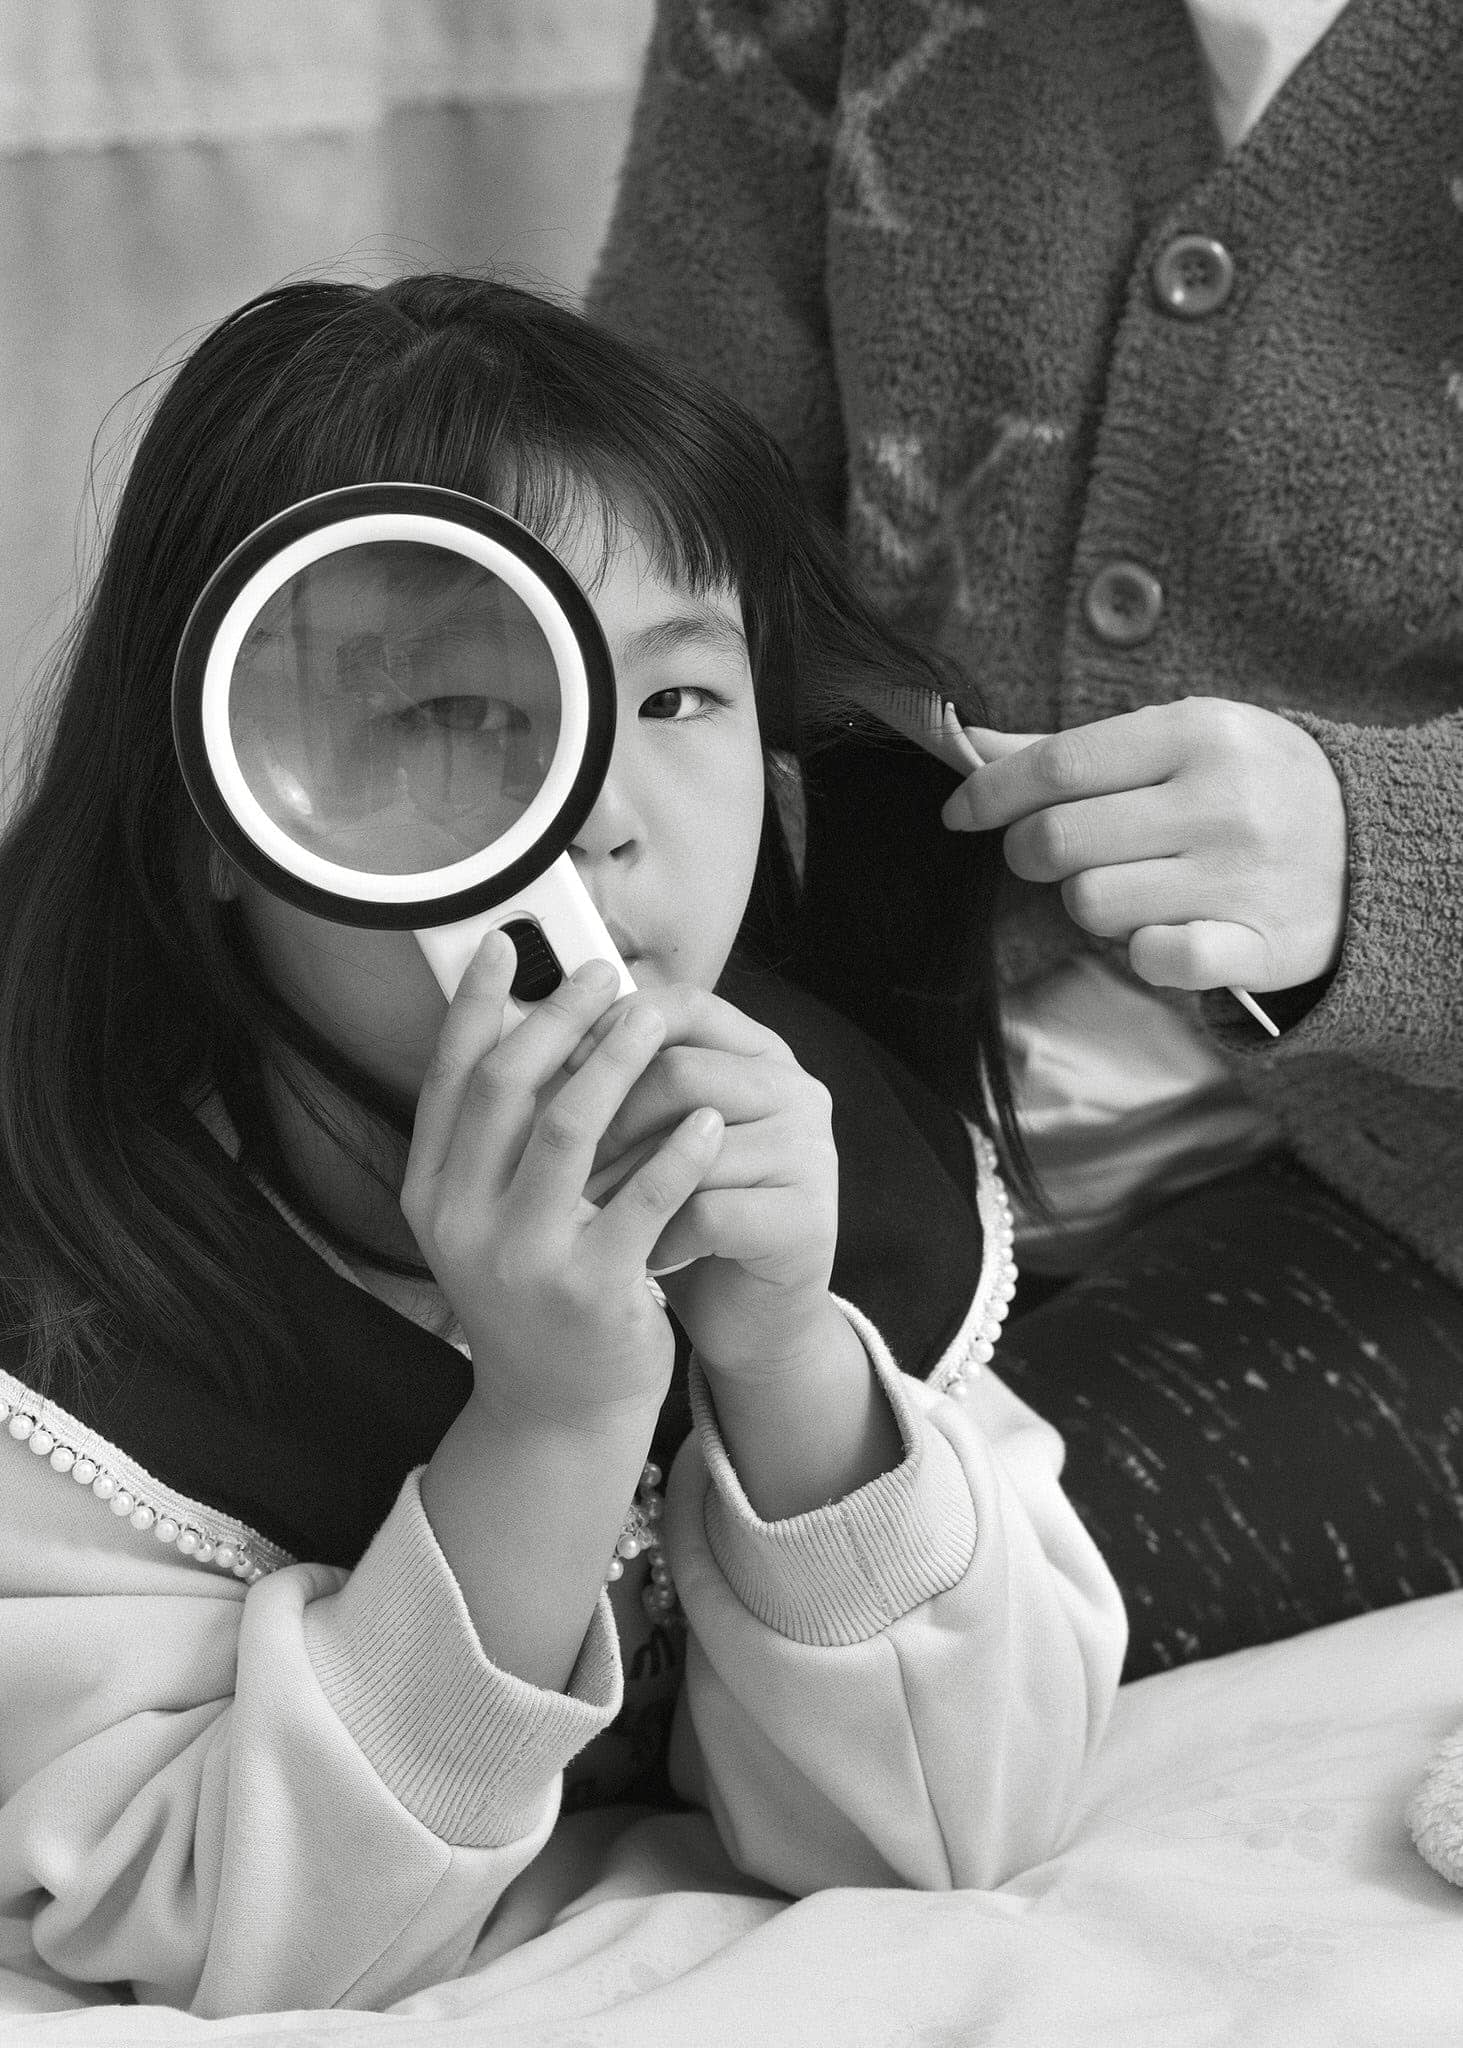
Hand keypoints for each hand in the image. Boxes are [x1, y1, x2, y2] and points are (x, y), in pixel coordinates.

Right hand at [400, 936, 725, 1434]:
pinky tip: (706, 1115)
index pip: (448, 1078)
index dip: (474, 1005)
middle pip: (506, 1089)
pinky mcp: (591, 1291)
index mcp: (433, 1194)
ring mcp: (524, 1260)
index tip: (503, 943)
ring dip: (616, 1062)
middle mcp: (463, 1224)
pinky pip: (643, 1200)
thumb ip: (500, 1139)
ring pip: (569, 1131)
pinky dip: (676, 1150)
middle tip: (604, 975)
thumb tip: (533, 1022)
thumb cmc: (538, 1290)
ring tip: (655, 1019)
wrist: (558, 1408)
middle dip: (558, 1018)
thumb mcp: (493, 1217)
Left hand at [572, 984, 901, 1519]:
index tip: (554, 1063)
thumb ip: (623, 1083)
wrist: (753, 1316)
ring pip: (693, 1143)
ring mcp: (808, 1155)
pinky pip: (709, 1213)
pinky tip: (643, 1259)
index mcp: (758, 1054)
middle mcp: (794, 1092)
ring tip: (588, 1212)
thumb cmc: (688, 1214)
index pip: (684, 1006)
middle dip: (606, 1119)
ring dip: (628, 1183)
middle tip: (559, 1161)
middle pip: (679, 1072)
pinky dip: (663, 1239)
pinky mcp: (803, 1222)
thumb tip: (523, 1035)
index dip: (609, 1028)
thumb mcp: (657, 1137)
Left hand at [942, 699, 1348, 994]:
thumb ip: (1073, 748)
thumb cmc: (1251, 783)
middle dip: (1031, 853)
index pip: (1057, 765)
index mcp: (1196, 733)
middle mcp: (1221, 802)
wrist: (1381, 844)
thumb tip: (967, 742)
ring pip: (1090, 903)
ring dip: (1088, 901)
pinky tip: (1165, 929)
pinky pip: (1153, 959)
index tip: (960, 811)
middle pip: (1056, 841)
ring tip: (1132, 884)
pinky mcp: (1261, 947)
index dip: (990, 793)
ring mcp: (1243, 877)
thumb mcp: (1179, 739)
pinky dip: (1142, 951)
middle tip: (1057, 853)